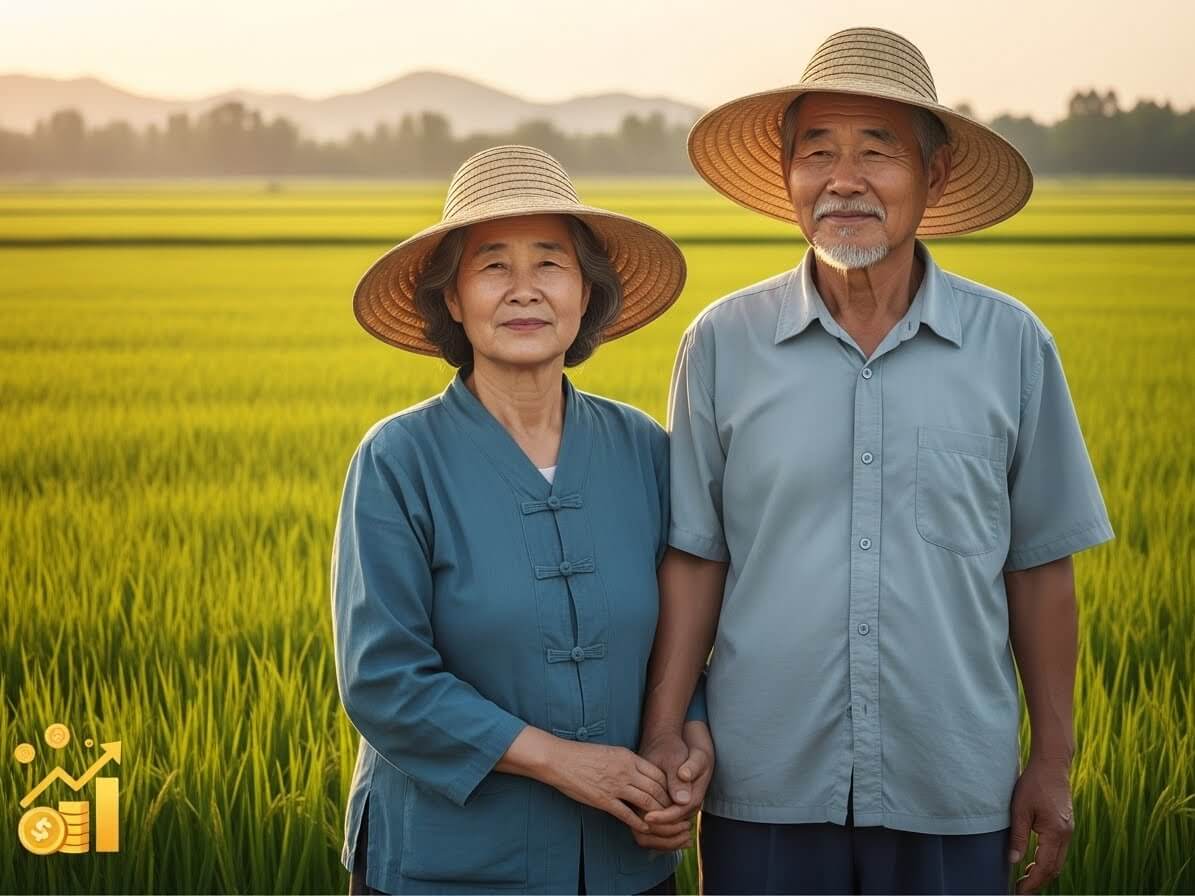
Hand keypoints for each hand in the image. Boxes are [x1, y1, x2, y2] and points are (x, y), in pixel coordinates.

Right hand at [543, 741, 671, 833]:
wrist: (560, 759)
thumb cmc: (583, 754)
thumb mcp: (610, 751)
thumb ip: (627, 761)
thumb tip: (639, 771)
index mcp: (628, 757)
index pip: (658, 773)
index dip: (668, 786)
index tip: (672, 795)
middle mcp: (625, 770)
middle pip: (656, 788)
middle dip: (667, 802)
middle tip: (674, 812)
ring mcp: (615, 786)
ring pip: (646, 801)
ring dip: (657, 813)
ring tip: (663, 821)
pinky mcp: (604, 800)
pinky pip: (627, 814)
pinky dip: (638, 822)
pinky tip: (644, 828)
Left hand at [633, 721, 715, 848]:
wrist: (670, 747)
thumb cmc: (674, 749)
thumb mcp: (679, 758)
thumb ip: (686, 773)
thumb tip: (683, 797)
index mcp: (693, 796)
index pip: (678, 814)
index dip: (663, 817)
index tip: (646, 816)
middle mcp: (687, 806)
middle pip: (674, 828)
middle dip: (657, 830)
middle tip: (636, 825)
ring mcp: (678, 809)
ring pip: (667, 830)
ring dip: (652, 832)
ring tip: (634, 826)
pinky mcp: (668, 808)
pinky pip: (661, 826)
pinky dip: (650, 828)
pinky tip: (634, 823)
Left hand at [1008, 756, 1073, 893]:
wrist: (1052, 765)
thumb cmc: (1034, 784)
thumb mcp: (1019, 809)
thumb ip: (1018, 837)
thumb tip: (1014, 861)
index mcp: (1055, 833)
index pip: (1045, 867)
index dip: (1032, 882)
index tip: (1019, 891)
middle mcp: (1066, 835)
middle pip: (1054, 868)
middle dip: (1038, 882)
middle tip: (1020, 888)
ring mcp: (1068, 830)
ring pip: (1058, 861)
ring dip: (1043, 872)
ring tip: (1025, 878)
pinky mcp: (1065, 825)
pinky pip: (1059, 850)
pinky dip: (1048, 860)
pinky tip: (1034, 860)